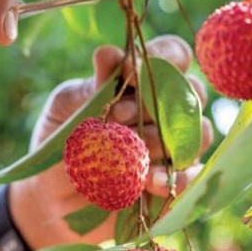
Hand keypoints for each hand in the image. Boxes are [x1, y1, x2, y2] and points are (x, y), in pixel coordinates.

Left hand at [9, 35, 212, 248]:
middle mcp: (166, 110)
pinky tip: (150, 183)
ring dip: (163, 142)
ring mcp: (176, 147)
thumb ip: (92, 85)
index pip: (174, 54)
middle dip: (155, 104)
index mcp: (143, 82)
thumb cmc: (62, 142)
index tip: (129, 71)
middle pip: (194, 93)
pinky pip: (195, 176)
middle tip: (116, 117)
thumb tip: (109, 53)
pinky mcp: (176, 183)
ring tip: (129, 155)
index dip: (163, 57)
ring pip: (199, 133)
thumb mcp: (67, 108)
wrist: (53, 197)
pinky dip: (177, 178)